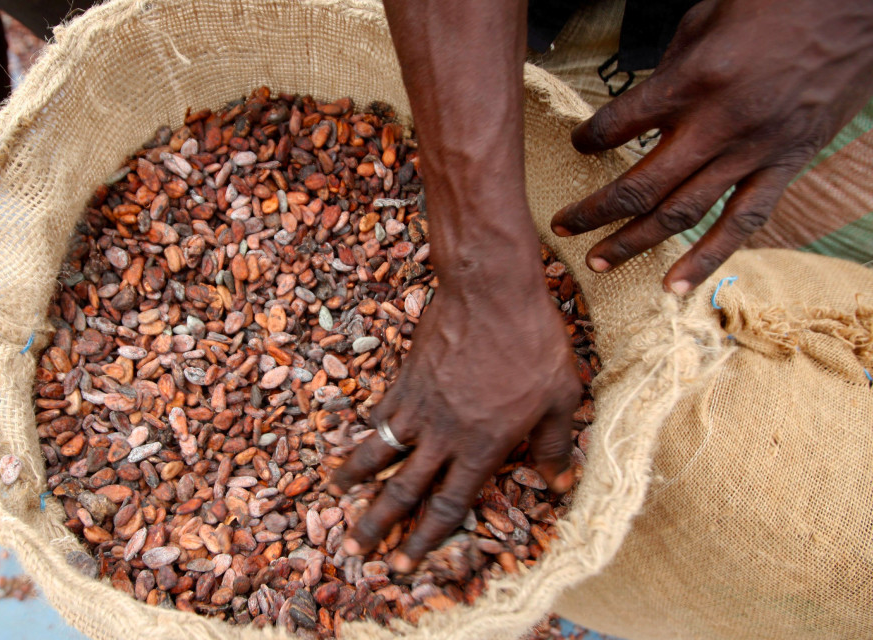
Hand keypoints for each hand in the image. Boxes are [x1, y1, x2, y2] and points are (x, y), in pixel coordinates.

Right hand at [329, 268, 579, 571]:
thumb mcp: (560, 398)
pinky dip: (368, 431)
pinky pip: (381, 414)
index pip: (447, 505)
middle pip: (403, 490)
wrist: (491, 293)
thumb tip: (561, 484)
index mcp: (481, 447)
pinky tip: (362, 438)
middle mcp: (443, 435)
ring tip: (335, 497)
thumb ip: (554, 445)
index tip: (405, 563)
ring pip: (377, 452)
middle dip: (378, 524)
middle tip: (356, 551)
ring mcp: (418, 406)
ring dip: (354, 478)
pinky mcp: (405, 378)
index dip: (425, 539)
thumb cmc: (533, 343)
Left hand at [551, 0, 872, 293]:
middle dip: (595, 211)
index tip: (578, 144)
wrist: (852, 10)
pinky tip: (675, 286)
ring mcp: (752, 152)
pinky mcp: (784, 166)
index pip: (618, 124)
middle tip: (563, 227)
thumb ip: (666, 74)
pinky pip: (740, 223)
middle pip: (643, 185)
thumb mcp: (703, 22)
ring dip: (635, 242)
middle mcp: (718, 126)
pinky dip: (706, 259)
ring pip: (683, 214)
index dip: (589, 138)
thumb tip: (637, 111)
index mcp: (692, 82)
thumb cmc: (772, 6)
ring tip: (598, 263)